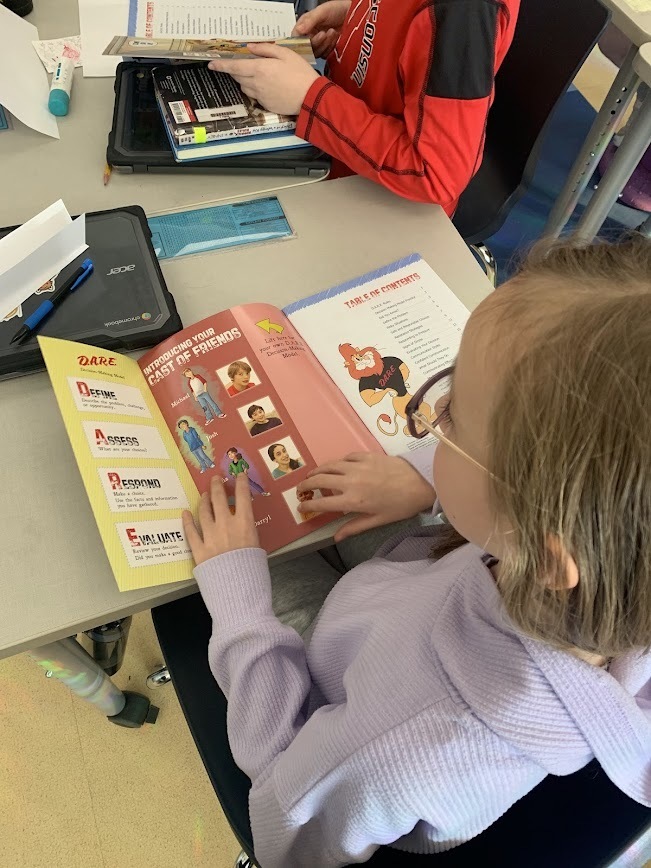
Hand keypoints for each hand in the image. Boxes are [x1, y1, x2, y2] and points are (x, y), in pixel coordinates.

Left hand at [182, 475, 258, 565]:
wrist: (239, 591)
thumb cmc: (254, 571)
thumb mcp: (258, 546)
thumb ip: (248, 532)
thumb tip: (243, 526)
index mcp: (245, 523)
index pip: (242, 495)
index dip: (241, 482)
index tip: (240, 475)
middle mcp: (226, 524)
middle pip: (219, 498)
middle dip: (217, 485)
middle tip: (216, 479)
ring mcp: (210, 536)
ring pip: (204, 511)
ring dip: (204, 500)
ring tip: (204, 495)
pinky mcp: (198, 549)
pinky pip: (190, 532)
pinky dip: (187, 521)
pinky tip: (185, 513)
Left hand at [208, 43, 319, 115]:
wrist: (311, 98)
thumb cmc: (301, 74)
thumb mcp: (285, 54)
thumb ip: (266, 50)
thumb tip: (251, 48)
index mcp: (260, 69)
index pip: (234, 67)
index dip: (221, 66)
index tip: (212, 64)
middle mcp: (257, 84)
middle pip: (238, 77)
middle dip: (237, 71)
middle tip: (243, 65)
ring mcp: (260, 96)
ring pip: (245, 87)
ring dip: (246, 81)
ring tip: (258, 76)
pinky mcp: (266, 105)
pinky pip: (255, 96)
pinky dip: (256, 90)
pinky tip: (269, 87)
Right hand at [292, 0, 349, 57]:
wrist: (352, 15)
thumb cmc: (337, 9)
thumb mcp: (322, 11)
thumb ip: (310, 20)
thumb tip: (298, 31)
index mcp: (304, 26)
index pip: (296, 38)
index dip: (300, 42)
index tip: (308, 39)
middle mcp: (309, 36)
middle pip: (305, 49)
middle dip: (316, 42)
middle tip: (323, 33)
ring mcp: (318, 44)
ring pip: (315, 53)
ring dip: (324, 44)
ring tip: (332, 32)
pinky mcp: (326, 50)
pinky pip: (324, 55)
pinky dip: (330, 47)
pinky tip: (335, 38)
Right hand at [296, 452, 435, 541]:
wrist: (421, 482)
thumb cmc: (401, 506)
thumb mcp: (377, 520)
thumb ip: (354, 527)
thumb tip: (336, 537)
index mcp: (352, 500)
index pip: (321, 503)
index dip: (308, 506)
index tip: (301, 507)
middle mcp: (350, 481)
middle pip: (319, 480)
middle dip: (305, 485)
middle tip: (300, 489)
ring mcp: (357, 465)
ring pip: (329, 465)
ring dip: (317, 471)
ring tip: (312, 475)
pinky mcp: (366, 455)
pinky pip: (345, 457)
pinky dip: (337, 462)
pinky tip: (337, 466)